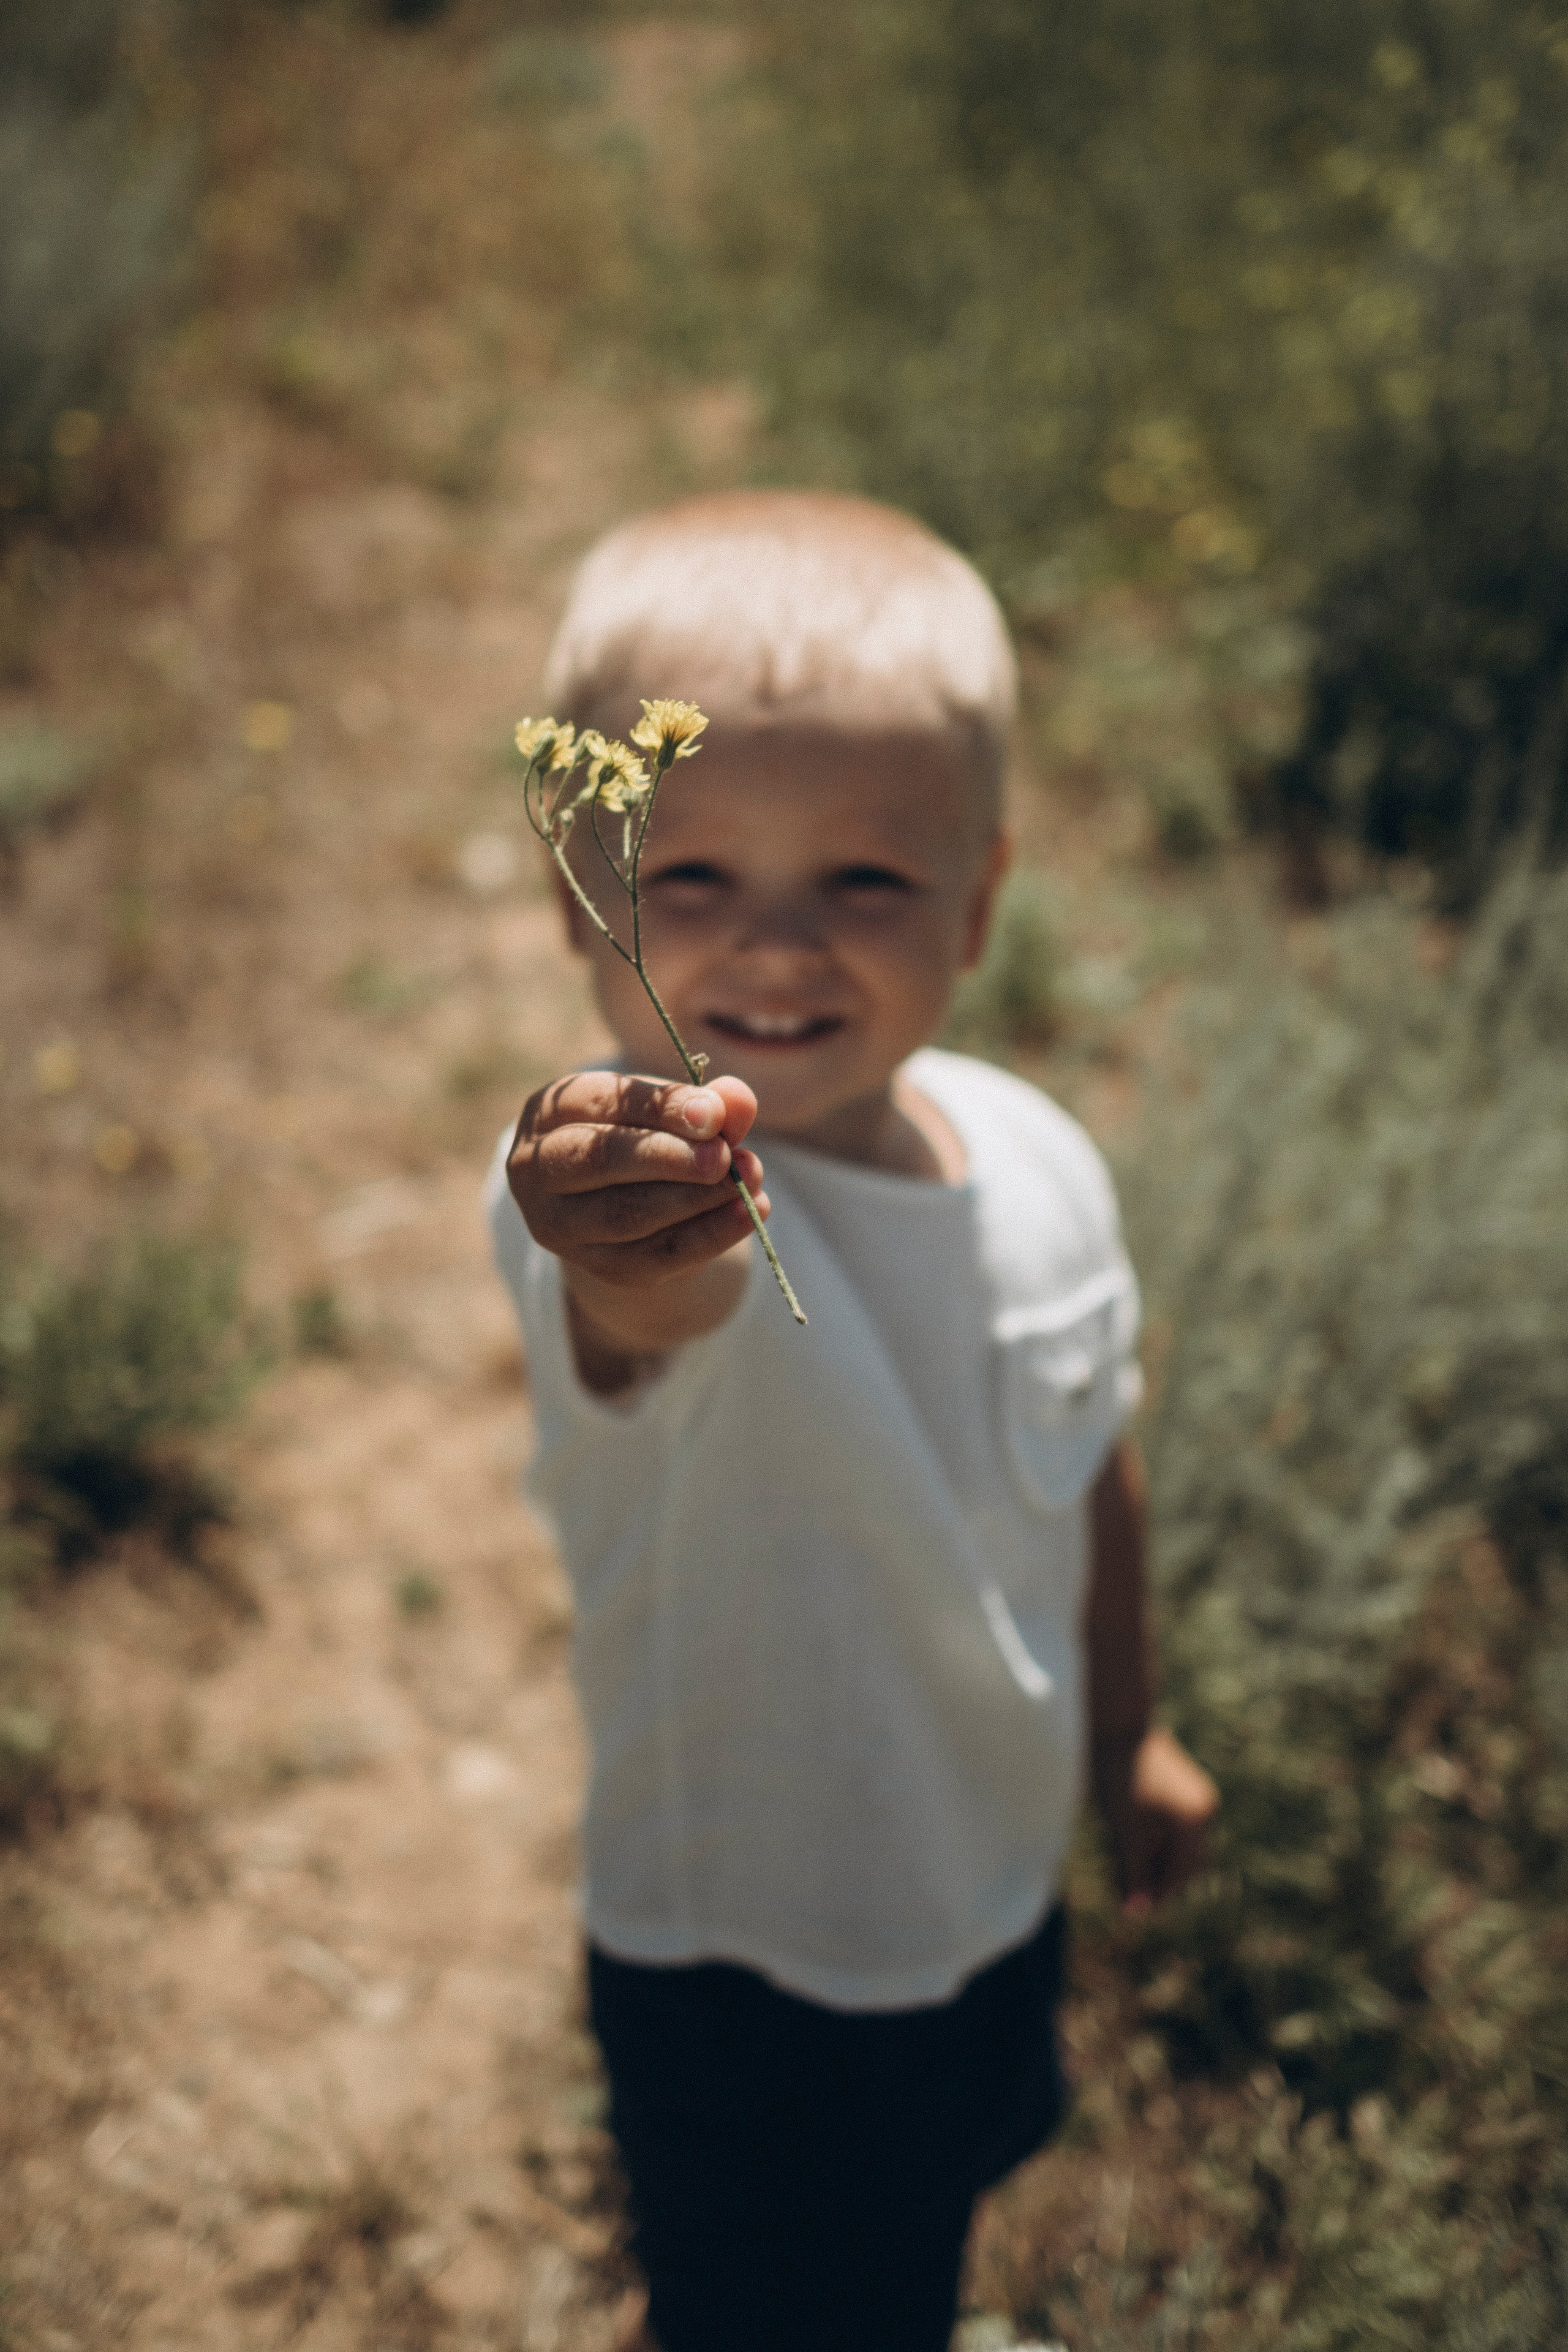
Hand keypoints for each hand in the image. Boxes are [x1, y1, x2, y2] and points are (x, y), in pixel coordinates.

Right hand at [506, 1069, 765, 1339]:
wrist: (627, 1203)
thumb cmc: (644, 1136)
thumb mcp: (667, 1110)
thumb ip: (703, 1103)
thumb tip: (736, 1100)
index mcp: (547, 1112)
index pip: (599, 1102)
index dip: (659, 1106)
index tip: (714, 1112)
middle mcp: (536, 1170)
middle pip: (599, 1160)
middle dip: (668, 1157)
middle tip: (725, 1156)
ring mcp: (560, 1226)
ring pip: (627, 1215)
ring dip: (696, 1198)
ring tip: (750, 1180)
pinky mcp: (598, 1267)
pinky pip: (655, 1257)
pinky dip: (709, 1236)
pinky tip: (749, 1214)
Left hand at [1092, 1725, 1218, 1917]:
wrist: (1118, 1723)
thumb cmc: (1120, 1774)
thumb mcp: (1125, 1828)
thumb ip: (1133, 1871)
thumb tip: (1136, 1913)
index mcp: (1194, 1821)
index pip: (1179, 1875)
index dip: (1154, 1896)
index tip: (1128, 1910)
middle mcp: (1204, 1811)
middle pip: (1183, 1863)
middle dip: (1155, 1881)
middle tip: (1124, 1894)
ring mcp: (1198, 1799)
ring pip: (1178, 1846)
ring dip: (1153, 1862)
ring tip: (1121, 1870)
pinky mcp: (1186, 1790)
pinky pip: (1175, 1828)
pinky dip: (1155, 1841)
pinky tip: (1129, 1845)